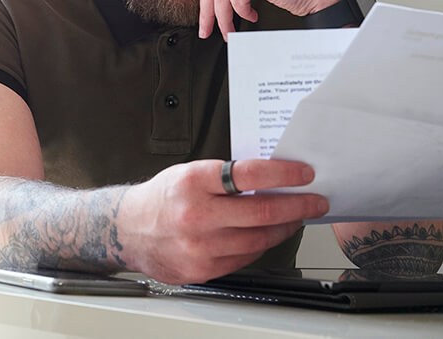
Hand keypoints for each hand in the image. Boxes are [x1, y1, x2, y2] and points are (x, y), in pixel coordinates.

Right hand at [115, 158, 328, 283]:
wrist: (127, 230)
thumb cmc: (162, 198)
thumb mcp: (189, 173)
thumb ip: (226, 176)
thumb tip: (271, 179)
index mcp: (193, 182)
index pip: (250, 174)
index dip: (284, 174)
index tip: (305, 174)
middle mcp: (196, 215)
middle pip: (261, 212)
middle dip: (297, 205)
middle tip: (315, 201)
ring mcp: (199, 246)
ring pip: (258, 239)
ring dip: (284, 228)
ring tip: (295, 218)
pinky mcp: (202, 269)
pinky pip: (244, 259)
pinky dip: (260, 246)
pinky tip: (266, 236)